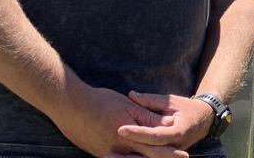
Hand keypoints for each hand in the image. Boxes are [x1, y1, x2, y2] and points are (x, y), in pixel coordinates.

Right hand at [51, 85, 183, 157]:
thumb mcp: (128, 106)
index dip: (169, 153)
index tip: (184, 156)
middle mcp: (117, 149)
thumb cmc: (99, 101)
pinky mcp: (97, 154)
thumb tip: (168, 124)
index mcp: (128, 135)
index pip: (154, 148)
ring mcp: (106, 153)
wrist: (70, 105)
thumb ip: (148, 117)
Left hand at [111, 91, 213, 155]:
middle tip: (112, 141)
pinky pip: (150, 157)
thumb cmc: (187, 108)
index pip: (155, 136)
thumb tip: (131, 95)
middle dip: (130, 147)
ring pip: (149, 157)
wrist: (205, 121)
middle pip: (150, 151)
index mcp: (179, 132)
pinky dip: (136, 156)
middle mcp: (175, 147)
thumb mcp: (172, 101)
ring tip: (110, 153)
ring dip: (131, 155)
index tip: (120, 129)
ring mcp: (171, 153)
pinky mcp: (166, 156)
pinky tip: (119, 155)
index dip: (137, 133)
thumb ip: (151, 100)